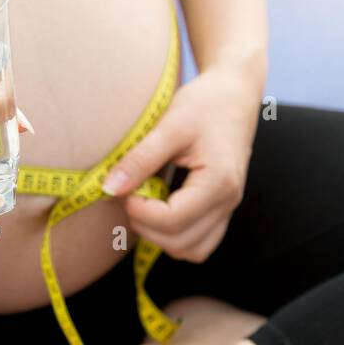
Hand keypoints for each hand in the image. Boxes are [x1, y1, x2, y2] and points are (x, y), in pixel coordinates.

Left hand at [101, 63, 261, 262]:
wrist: (234, 94)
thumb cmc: (205, 104)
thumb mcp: (169, 125)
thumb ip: (139, 159)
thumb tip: (108, 189)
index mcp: (219, 182)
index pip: (173, 220)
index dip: (140, 211)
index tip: (124, 188)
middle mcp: (228, 201)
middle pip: (180, 243)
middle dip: (146, 226)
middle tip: (132, 194)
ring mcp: (228, 209)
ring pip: (191, 251)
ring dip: (160, 237)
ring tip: (147, 203)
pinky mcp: (222, 210)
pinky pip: (199, 243)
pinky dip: (176, 237)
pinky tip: (161, 210)